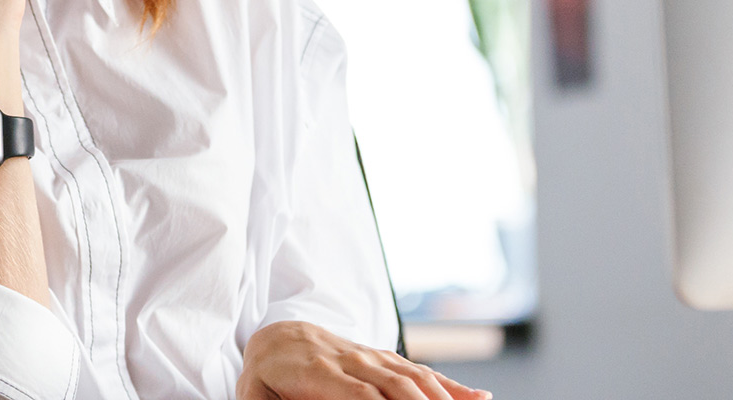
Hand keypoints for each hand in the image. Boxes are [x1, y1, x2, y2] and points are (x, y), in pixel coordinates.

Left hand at [239, 321, 492, 399]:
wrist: (275, 338)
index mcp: (317, 372)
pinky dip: (450, 385)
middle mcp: (350, 359)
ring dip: (444, 397)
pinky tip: (477, 399)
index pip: (359, 395)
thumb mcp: (255, 396)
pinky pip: (420, 370)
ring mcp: (370, 356)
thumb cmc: (264, 378)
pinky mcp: (384, 358)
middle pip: (396, 386)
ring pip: (414, 376)